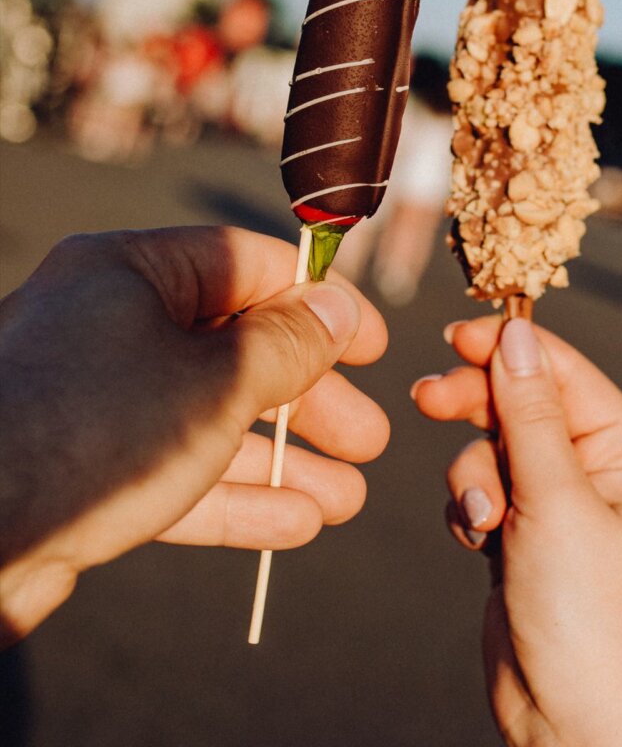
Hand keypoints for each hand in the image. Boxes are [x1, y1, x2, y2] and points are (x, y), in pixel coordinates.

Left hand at [0, 227, 388, 642]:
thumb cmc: (90, 432)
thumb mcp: (214, 380)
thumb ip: (286, 344)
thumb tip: (337, 308)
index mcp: (130, 273)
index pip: (244, 266)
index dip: (315, 303)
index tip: (370, 347)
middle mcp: (108, 327)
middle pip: (233, 349)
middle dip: (309, 401)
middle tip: (370, 439)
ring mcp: (93, 402)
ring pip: (208, 420)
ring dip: (282, 460)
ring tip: (347, 499)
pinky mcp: (81, 473)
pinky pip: (173, 473)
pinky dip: (232, 498)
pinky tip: (295, 524)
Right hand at [413, 317, 621, 746]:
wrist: (567, 714)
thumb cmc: (585, 613)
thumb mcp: (555, 497)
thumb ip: (529, 411)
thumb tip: (517, 335)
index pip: (565, 373)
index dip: (511, 348)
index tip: (456, 335)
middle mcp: (595, 472)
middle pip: (522, 403)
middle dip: (477, 407)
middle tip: (429, 399)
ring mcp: (556, 503)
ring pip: (492, 447)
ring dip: (474, 477)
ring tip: (483, 518)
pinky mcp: (521, 532)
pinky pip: (480, 489)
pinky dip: (469, 508)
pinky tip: (478, 541)